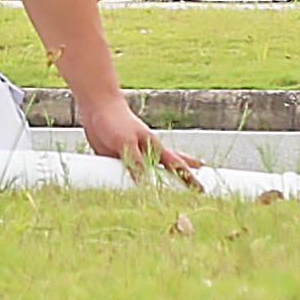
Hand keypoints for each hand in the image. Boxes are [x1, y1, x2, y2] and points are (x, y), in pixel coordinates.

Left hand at [78, 93, 194, 181]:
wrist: (97, 108)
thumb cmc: (116, 121)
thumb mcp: (126, 142)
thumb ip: (135, 161)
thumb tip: (144, 185)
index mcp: (155, 147)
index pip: (177, 166)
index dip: (189, 179)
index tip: (203, 190)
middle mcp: (147, 153)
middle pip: (167, 169)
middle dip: (181, 179)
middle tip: (195, 189)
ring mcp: (132, 156)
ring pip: (147, 173)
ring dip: (155, 183)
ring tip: (166, 192)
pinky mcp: (116, 157)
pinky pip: (125, 173)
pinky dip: (129, 181)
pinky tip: (130, 187)